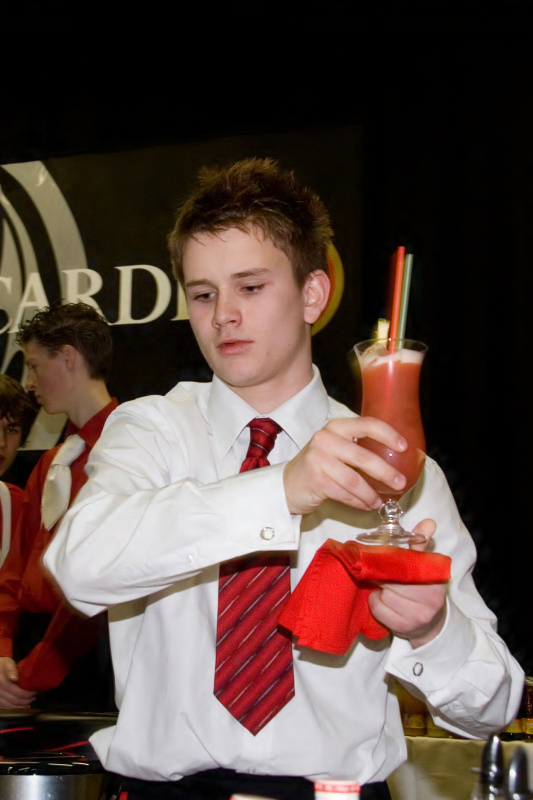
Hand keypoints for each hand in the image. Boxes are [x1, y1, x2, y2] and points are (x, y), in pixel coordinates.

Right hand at [0, 657, 36, 708]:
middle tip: (33, 698)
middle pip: (14, 701)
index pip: (17, 693)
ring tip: (28, 704)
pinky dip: (13, 708)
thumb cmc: (2, 665)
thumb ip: (12, 670)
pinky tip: (20, 707)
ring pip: (9, 706)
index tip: (34, 692)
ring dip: (20, 706)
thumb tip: (15, 678)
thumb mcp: (7, 663)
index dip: (27, 694)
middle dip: (26, 701)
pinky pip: (5, 707)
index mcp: (2, 682)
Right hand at [283, 416, 407, 514]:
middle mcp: (325, 439)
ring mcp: (318, 459)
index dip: (388, 434)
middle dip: (385, 472)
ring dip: (371, 494)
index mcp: (336, 427)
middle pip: (363, 456)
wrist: (288, 484)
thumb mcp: (336, 448)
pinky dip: (359, 502)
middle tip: (400, 483)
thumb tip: (394, 460)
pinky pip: (345, 494)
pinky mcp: (315, 480)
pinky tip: (366, 505)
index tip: (404, 447)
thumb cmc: (319, 466)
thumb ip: (357, 447)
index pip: (367, 424)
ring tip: (380, 501)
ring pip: (354, 480)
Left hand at [367, 519, 447, 646]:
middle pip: (393, 579)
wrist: (432, 625)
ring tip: (385, 588)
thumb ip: (421, 544)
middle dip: (382, 574)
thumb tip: (428, 522)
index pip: (410, 562)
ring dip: (379, 590)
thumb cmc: (424, 589)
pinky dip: (376, 603)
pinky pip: (379, 609)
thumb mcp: (426, 566)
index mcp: (436, 577)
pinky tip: (383, 601)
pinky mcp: (405, 627)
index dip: (392, 558)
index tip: (383, 556)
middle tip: (378, 571)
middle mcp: (431, 598)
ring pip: (384, 594)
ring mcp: (419, 615)